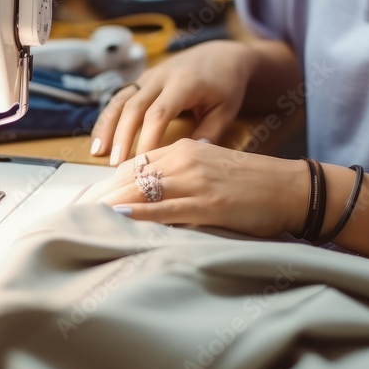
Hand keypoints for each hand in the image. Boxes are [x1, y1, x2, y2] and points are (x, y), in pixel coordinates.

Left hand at [81, 139, 309, 237]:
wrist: (291, 188)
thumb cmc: (253, 183)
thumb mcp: (213, 167)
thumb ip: (184, 173)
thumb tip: (157, 187)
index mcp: (186, 149)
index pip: (136, 162)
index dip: (109, 180)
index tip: (88, 195)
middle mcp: (186, 159)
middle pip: (132, 175)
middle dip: (102, 193)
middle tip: (77, 209)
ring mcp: (196, 181)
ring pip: (143, 190)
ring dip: (112, 204)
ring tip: (87, 216)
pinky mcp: (208, 203)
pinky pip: (166, 208)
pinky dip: (140, 214)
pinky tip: (120, 219)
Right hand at [90, 41, 255, 164]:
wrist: (221, 56)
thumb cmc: (226, 86)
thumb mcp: (225, 110)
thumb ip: (208, 133)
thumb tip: (186, 161)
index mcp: (185, 83)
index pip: (159, 113)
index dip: (148, 139)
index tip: (143, 165)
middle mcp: (162, 76)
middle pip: (134, 106)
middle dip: (122, 136)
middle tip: (116, 165)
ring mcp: (149, 76)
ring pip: (120, 100)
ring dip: (107, 126)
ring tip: (97, 152)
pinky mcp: (142, 80)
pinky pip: (119, 98)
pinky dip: (107, 118)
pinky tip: (100, 139)